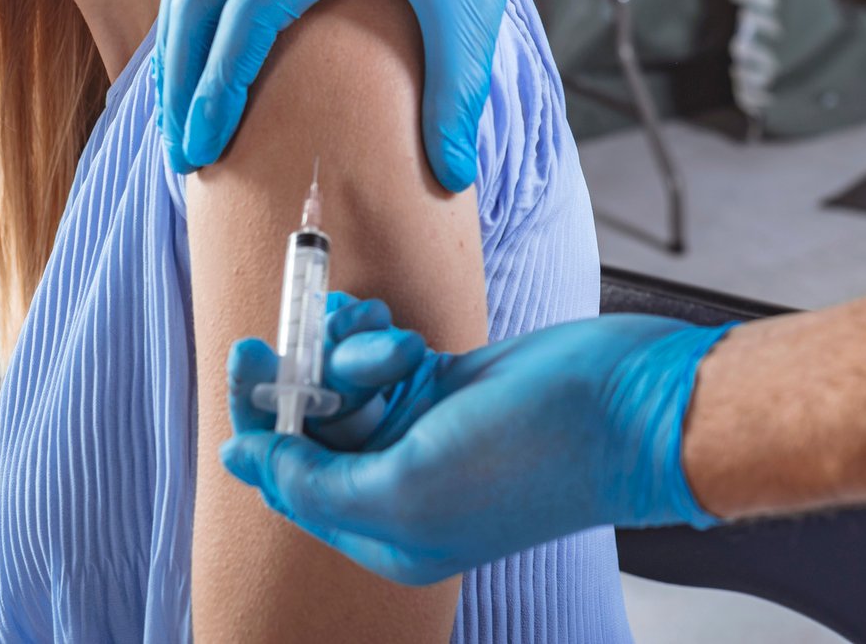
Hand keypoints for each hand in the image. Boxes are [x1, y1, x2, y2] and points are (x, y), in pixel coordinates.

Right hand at [159, 0, 585, 189]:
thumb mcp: (474, 7)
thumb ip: (456, 98)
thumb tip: (452, 181)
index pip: (243, 20)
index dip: (216, 93)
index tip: (201, 153)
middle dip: (180, 77)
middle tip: (181, 151)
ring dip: (178, 35)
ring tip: (180, 106)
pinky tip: (205, 39)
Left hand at [220, 312, 732, 584]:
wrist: (624, 407)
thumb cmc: (527, 458)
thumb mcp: (405, 491)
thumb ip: (314, 481)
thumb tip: (243, 460)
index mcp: (384, 534)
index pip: (290, 480)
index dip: (259, 423)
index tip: (241, 363)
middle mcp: (400, 486)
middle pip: (314, 427)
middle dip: (300, 379)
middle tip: (279, 332)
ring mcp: (427, 434)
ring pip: (348, 384)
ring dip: (353, 353)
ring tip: (393, 344)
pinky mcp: (452, 385)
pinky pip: (387, 357)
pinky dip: (382, 338)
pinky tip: (400, 331)